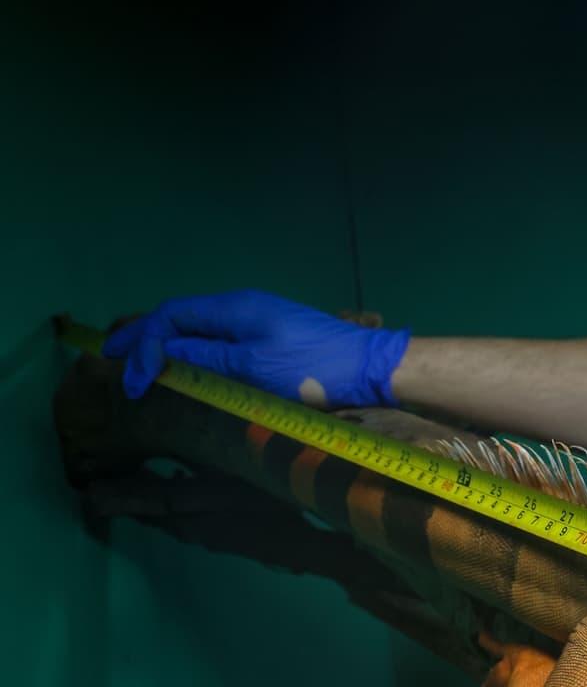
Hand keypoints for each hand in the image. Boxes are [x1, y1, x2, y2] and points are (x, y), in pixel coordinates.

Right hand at [102, 290, 410, 407]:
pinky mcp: (272, 338)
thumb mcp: (252, 367)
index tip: (130, 379)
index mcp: (233, 308)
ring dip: (168, 344)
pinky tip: (187, 366)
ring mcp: (258, 320)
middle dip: (145, 338)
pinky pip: (221, 339)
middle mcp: (242, 307)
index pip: (171, 316)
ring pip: (200, 328)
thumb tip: (164, 354)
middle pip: (181, 317)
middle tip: (112, 358)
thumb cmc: (313, 369)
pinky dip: (195, 350)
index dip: (143, 343)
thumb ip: (206, 359)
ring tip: (141, 364)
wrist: (372, 368)